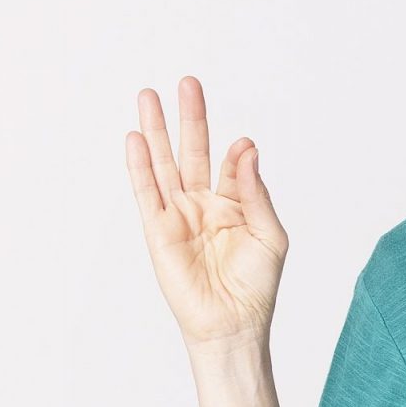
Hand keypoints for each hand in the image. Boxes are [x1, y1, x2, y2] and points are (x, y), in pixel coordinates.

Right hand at [126, 76, 289, 349]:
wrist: (233, 324)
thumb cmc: (256, 286)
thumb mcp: (269, 234)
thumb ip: (254, 191)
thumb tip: (245, 147)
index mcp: (234, 204)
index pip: (231, 165)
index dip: (236, 154)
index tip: (241, 145)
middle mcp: (203, 205)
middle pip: (191, 152)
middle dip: (188, 118)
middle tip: (187, 83)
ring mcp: (179, 215)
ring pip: (164, 165)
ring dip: (157, 131)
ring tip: (148, 96)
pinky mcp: (158, 231)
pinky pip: (146, 192)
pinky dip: (140, 166)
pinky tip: (136, 139)